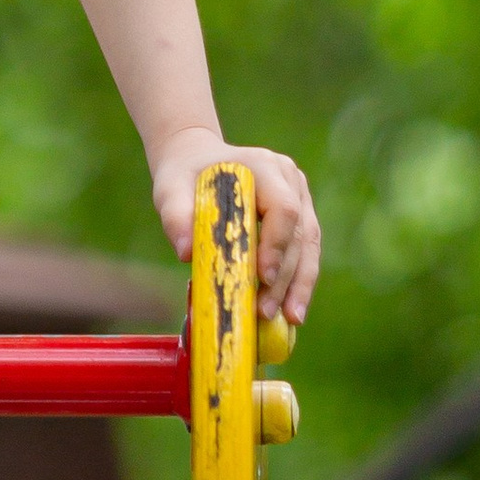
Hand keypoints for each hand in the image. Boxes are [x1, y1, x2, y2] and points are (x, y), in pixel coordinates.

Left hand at [148, 135, 320, 332]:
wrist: (195, 161)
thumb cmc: (183, 177)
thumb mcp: (170, 190)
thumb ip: (176, 216)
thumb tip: (187, 253)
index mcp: (262, 165)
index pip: (283, 208)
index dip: (277, 244)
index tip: (263, 276)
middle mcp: (288, 178)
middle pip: (299, 232)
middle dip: (286, 276)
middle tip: (267, 311)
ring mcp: (298, 194)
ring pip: (309, 244)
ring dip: (300, 284)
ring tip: (290, 318)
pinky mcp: (299, 213)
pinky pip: (304, 250)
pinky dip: (298, 280)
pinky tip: (291, 309)